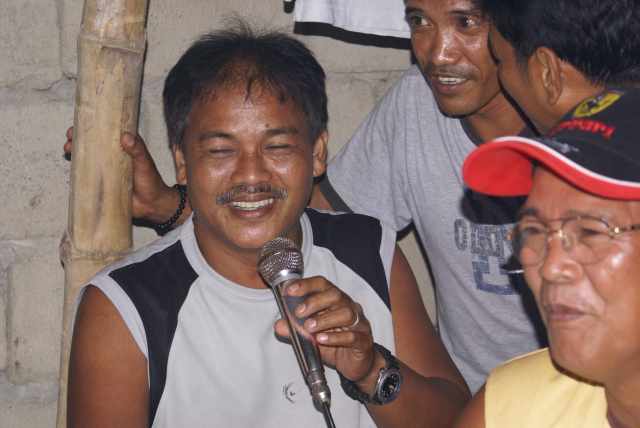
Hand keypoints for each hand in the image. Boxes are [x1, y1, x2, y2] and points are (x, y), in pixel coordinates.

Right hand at [64, 127, 178, 223]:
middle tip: (70, 138)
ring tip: (68, 149)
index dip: (93, 127)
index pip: (106, 133)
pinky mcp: (102, 183)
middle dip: (78, 139)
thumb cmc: (151, 181)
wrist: (152, 204)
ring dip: (75, 152)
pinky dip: (78, 171)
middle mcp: (113, 156)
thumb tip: (126, 137)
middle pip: (93, 144)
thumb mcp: (145, 162)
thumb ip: (138, 150)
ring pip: (88, 158)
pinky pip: (88, 175)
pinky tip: (70, 168)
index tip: (81, 124)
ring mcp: (106, 169)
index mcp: (123, 147)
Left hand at [274, 276, 375, 382]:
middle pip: (335, 295)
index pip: (323, 285)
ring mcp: (359, 324)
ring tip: (309, 328)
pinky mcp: (364, 341)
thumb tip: (278, 325)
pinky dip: (336, 337)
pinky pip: (352, 336)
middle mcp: (350, 308)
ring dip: (325, 319)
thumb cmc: (335, 345)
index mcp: (336, 301)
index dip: (306, 285)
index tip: (289, 291)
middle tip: (298, 312)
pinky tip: (322, 340)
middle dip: (315, 302)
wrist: (357, 365)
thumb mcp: (311, 337)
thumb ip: (296, 330)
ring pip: (346, 314)